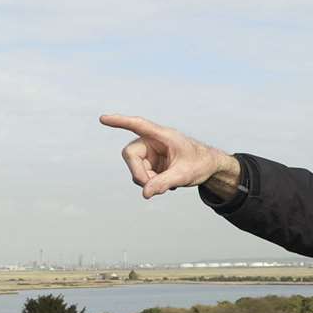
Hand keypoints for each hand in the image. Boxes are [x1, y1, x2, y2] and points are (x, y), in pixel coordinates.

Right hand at [99, 113, 241, 198]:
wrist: (209, 167)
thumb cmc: (200, 164)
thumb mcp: (184, 175)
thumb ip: (164, 182)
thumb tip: (145, 194)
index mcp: (162, 135)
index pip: (138, 125)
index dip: (120, 122)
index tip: (103, 119)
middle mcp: (153, 141)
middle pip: (131, 154)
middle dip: (139, 173)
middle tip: (151, 187)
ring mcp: (151, 152)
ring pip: (135, 169)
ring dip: (147, 180)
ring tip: (167, 185)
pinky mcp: (151, 163)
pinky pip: (141, 176)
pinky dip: (151, 183)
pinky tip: (166, 184)